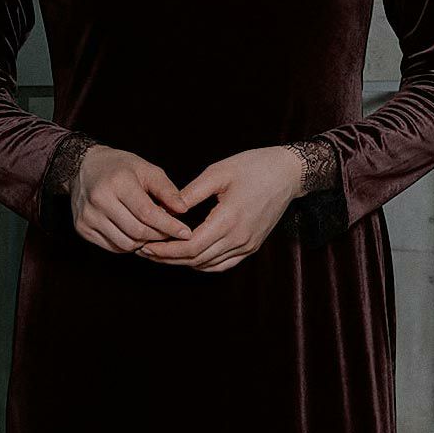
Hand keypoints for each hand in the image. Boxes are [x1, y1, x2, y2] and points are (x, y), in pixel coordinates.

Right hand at [67, 142, 199, 255]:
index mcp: (118, 182)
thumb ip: (166, 190)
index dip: (169, 226)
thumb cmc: (120, 168)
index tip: (185, 232)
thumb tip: (183, 210)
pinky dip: (128, 244)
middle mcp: (99, 199)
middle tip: (169, 232)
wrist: (84, 167)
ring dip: (144, 242)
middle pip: (137, 231)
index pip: (147, 213)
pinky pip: (113, 247)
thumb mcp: (147, 169)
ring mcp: (88, 216)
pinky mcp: (82, 227)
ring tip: (151, 231)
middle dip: (159, 236)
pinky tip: (134, 233)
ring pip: (126, 243)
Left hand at [133, 146, 304, 272]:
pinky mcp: (252, 246)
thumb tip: (166, 209)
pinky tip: (187, 257)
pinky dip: (203, 264)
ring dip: (183, 263)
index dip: (166, 250)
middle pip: (196, 260)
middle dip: (168, 258)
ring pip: (208, 265)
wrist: (288, 173)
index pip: (190, 246)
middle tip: (145, 251)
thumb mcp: (218, 172)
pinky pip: (223, 264)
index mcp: (229, 219)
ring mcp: (247, 245)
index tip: (146, 246)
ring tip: (161, 254)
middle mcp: (239, 238)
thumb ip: (191, 193)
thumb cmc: (254, 167)